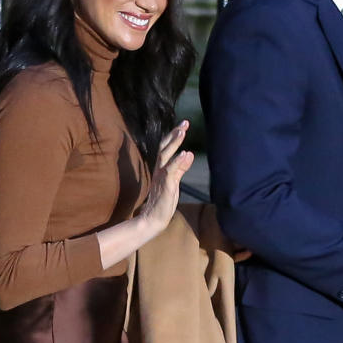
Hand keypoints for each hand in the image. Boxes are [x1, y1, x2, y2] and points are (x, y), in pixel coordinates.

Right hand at [138, 122, 193, 241]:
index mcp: (161, 169)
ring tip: (182, 131)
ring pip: (166, 156)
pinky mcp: (165, 186)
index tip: (182, 125)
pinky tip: (185, 154)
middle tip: (185, 123)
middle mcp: (159, 170)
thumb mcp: (174, 182)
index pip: (166, 149)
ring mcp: (161, 177)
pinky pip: (171, 172)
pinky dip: (177, 162)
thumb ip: (180, 168)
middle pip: (164, 148)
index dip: (173, 136)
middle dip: (174, 135)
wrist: (153, 219)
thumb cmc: (163, 202)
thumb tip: (188, 154)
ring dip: (174, 143)